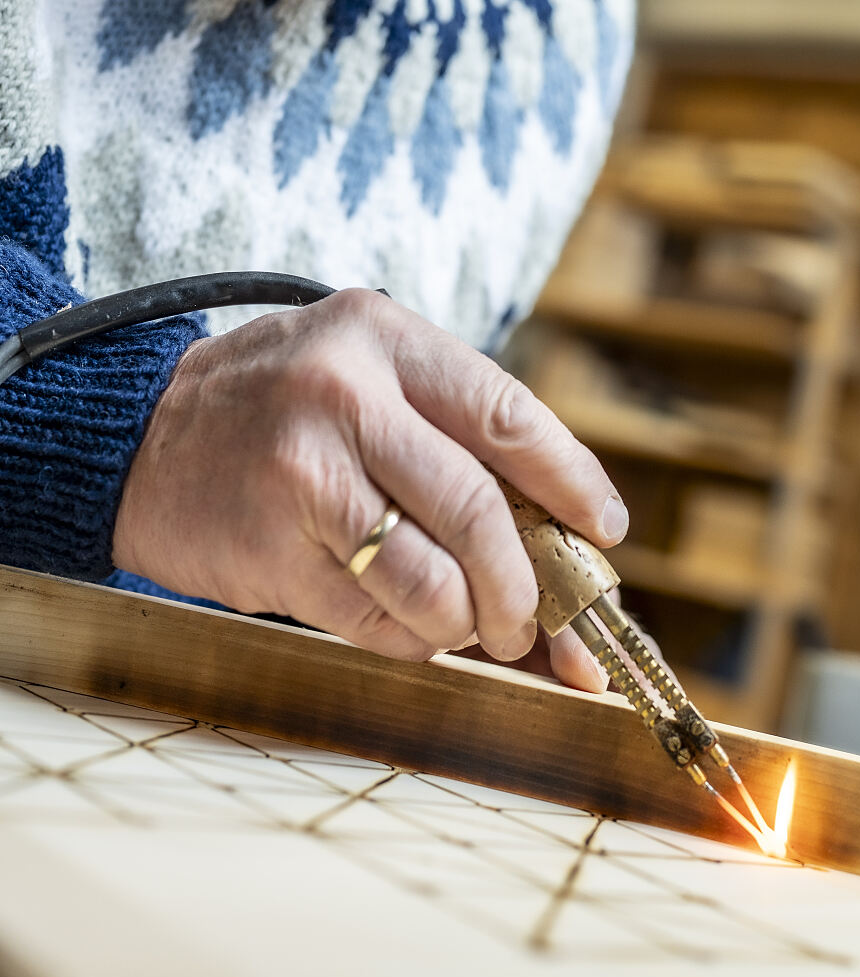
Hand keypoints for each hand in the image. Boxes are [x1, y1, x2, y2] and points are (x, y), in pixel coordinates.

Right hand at [111, 290, 627, 686]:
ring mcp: (303, 474)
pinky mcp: (269, 551)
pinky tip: (406, 624)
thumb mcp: (364, 373)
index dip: (571, 482)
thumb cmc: (280, 408)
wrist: (138, 438)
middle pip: (479, 510)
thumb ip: (452, 435)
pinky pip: (375, 620)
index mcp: (384, 338)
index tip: (604, 531)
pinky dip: (413, 638)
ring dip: (469, 623)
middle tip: (536, 619)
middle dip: (527, 585)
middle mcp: (345, 396)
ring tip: (469, 624)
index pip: (508, 413)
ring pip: (433, 579)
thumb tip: (571, 537)